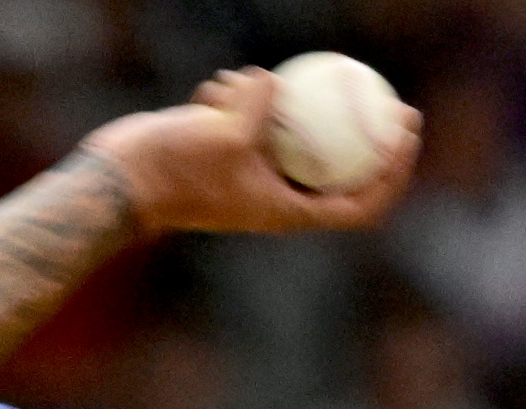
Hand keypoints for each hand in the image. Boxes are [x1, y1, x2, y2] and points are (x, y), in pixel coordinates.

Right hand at [85, 69, 421, 240]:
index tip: (403, 134)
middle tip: (389, 96)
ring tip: (246, 87)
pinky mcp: (229, 153)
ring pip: (288, 133)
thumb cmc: (173, 170)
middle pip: (339, 168)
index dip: (392, 173)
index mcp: (287, 212)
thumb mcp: (223, 134)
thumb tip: (274, 80)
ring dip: (274, 103)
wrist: (121, 183)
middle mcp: (276, 197)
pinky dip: (239, 98)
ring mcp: (252, 174)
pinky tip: (214, 88)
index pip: (359, 203)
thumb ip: (258, 106)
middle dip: (368, 134)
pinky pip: (253, 118)